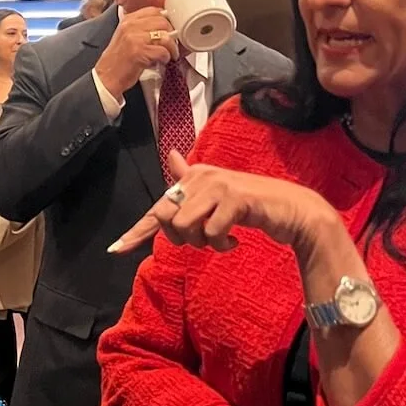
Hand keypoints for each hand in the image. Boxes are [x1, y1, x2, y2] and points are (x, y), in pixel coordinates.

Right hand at [94, 7, 178, 100]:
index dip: (166, 19)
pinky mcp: (139, 52)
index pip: (154, 10)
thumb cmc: (118, 60)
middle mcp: (130, 26)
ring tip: (170, 54)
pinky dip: (166, 58)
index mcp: (128, 20)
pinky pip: (162, 51)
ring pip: (165, 36)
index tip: (169, 29)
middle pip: (162, 22)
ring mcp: (134, 38)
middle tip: (172, 44)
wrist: (107, 77)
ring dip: (172, 47)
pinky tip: (161, 61)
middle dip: (171, 34)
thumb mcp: (126, 36)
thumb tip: (165, 26)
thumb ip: (141, 28)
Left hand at [109, 150, 335, 255]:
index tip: (115, 249)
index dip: (137, 231)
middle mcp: (201, 176)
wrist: (291, 209)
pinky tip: (234, 242)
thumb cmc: (250, 205)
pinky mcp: (234, 198)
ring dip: (202, 243)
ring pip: (184, 226)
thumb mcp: (217, 195)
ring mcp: (217, 185)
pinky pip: (211, 233)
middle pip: (166, 218)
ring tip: (220, 240)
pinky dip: (221, 245)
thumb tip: (172, 156)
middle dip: (180, 238)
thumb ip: (192, 183)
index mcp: (193, 177)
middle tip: (201, 241)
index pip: (158, 207)